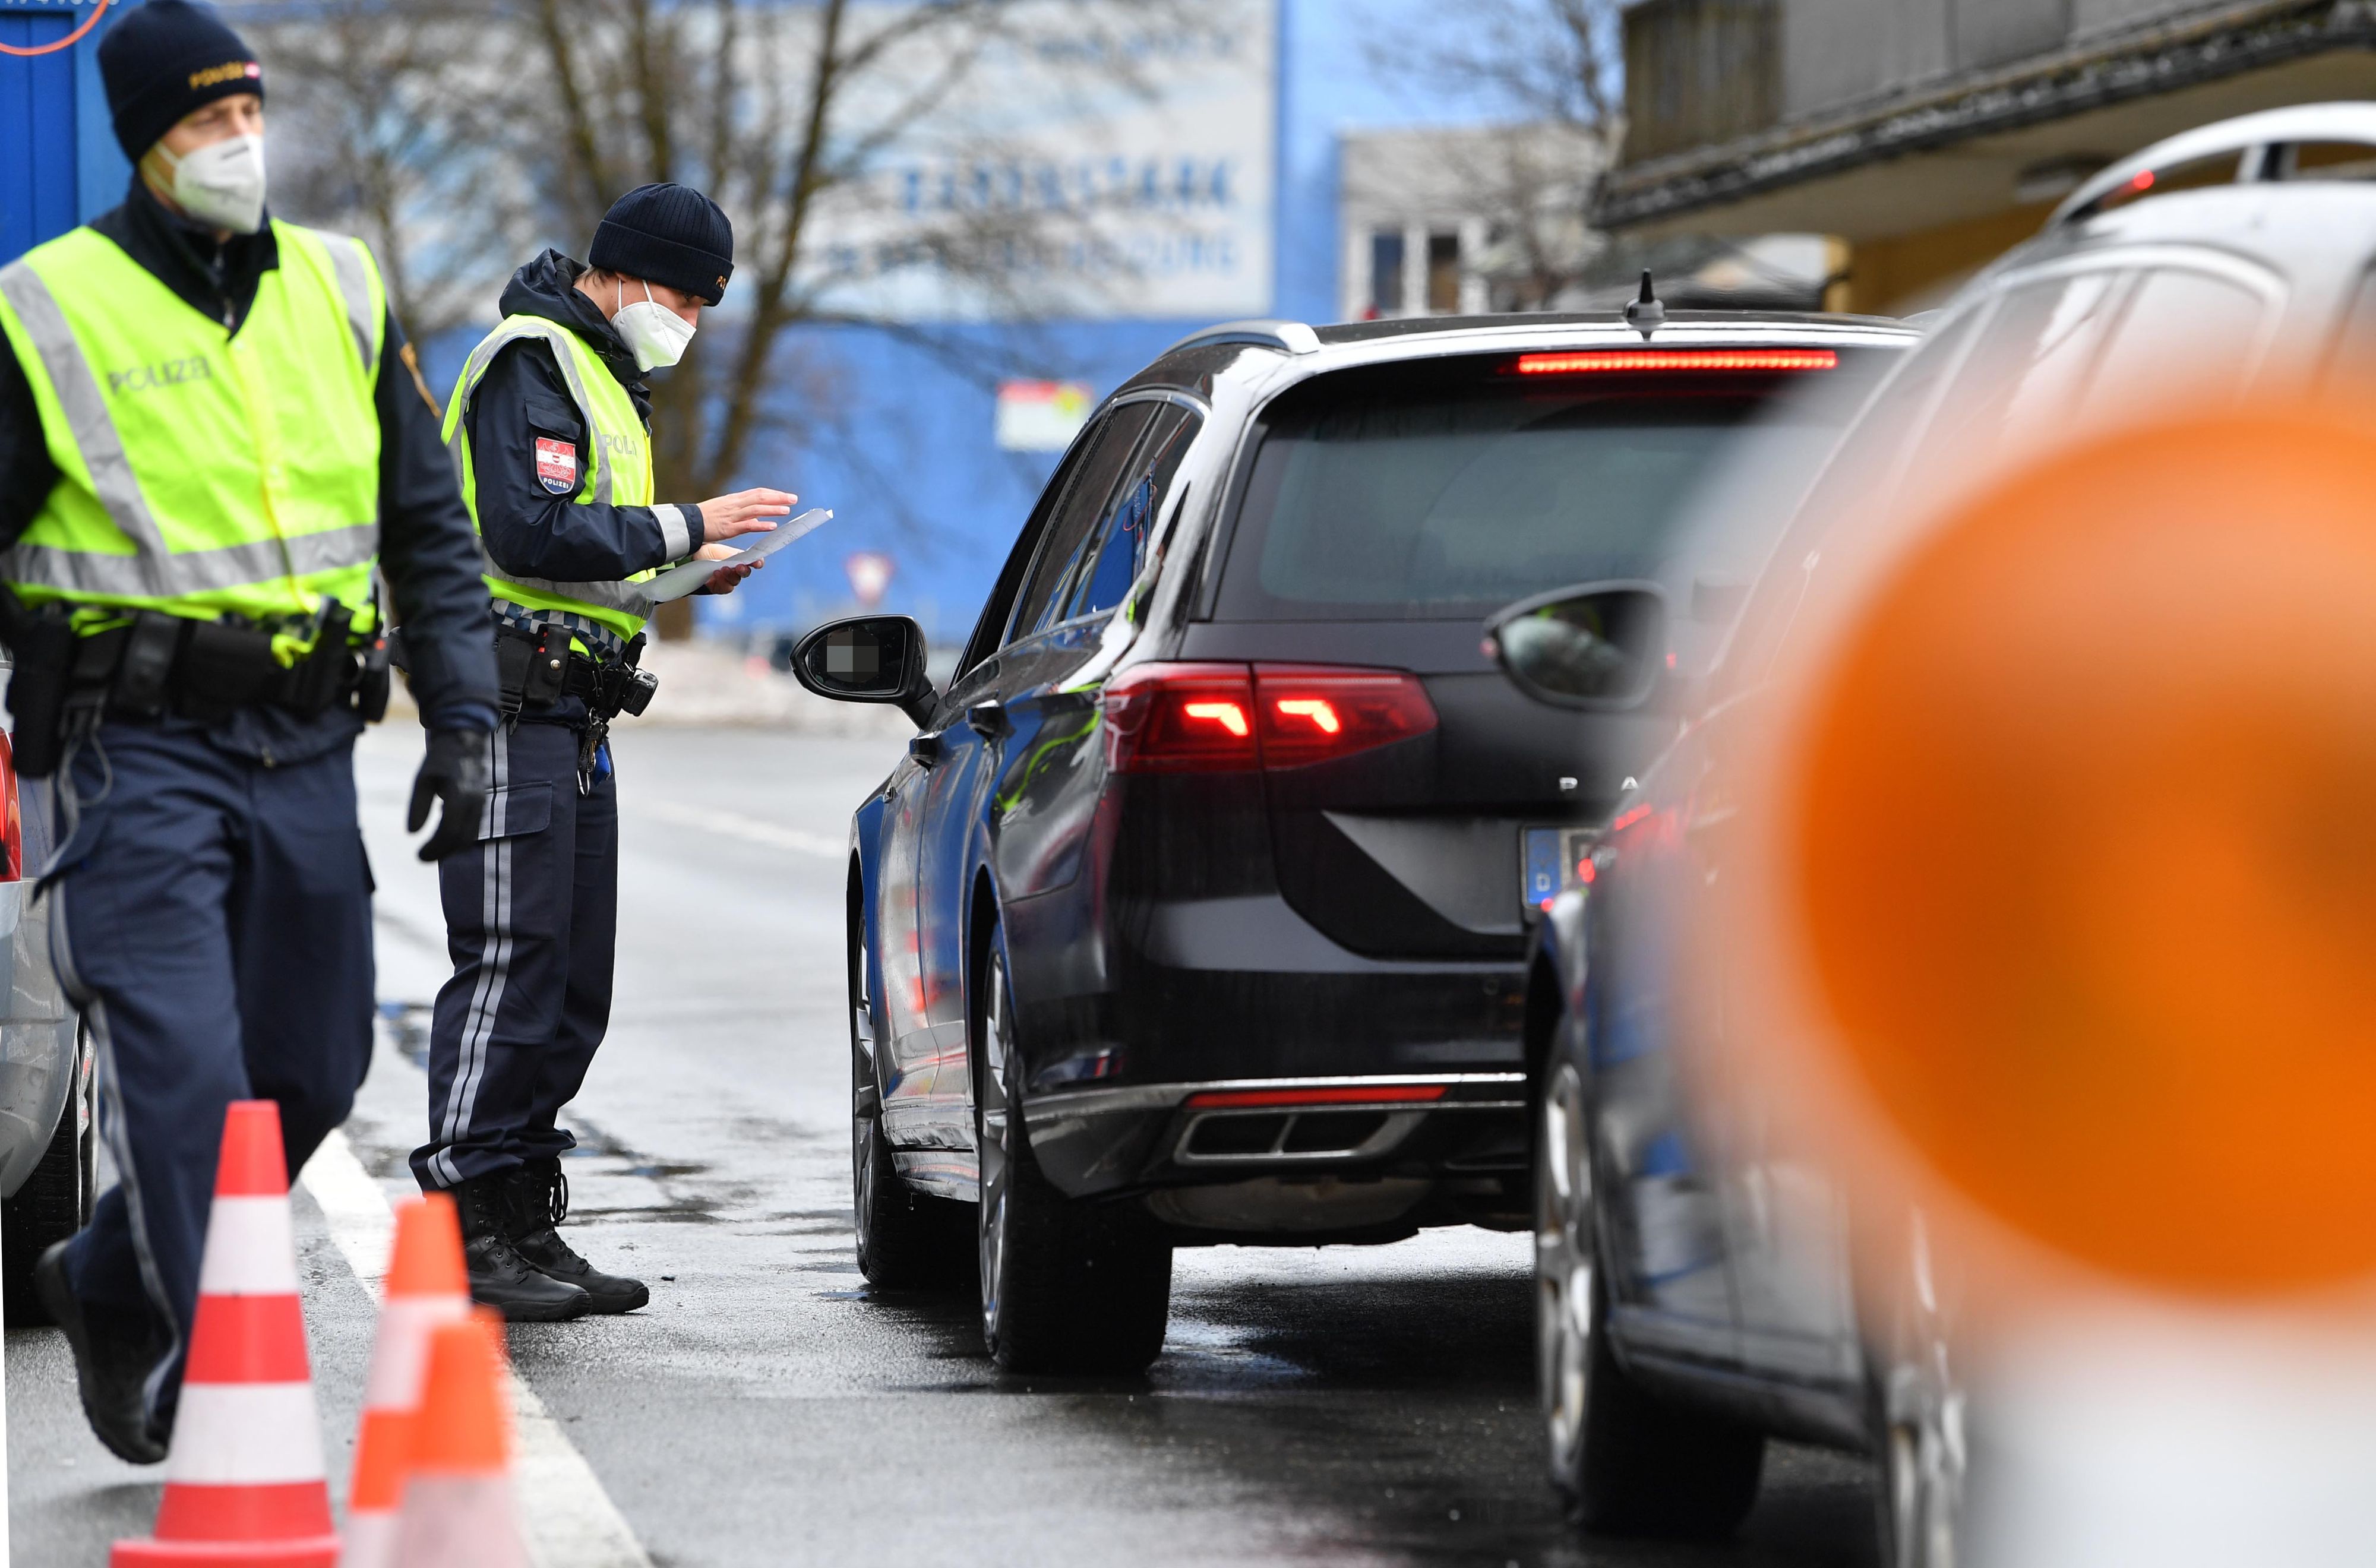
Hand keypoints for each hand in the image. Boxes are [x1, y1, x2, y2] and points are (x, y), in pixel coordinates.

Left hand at [409, 728, 490, 861]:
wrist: (463, 746)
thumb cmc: (439, 762)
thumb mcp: (422, 781)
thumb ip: (418, 807)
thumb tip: (412, 833)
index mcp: (459, 794)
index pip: (449, 830)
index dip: (435, 847)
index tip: (418, 856)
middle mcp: (475, 802)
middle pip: (461, 838)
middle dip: (442, 852)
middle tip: (422, 857)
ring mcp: (481, 805)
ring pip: (469, 837)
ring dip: (451, 848)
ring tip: (431, 851)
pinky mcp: (481, 807)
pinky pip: (472, 830)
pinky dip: (458, 840)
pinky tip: (442, 840)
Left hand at [694, 541, 761, 595]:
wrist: (691, 561)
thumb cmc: (706, 553)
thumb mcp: (720, 550)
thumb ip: (733, 554)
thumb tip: (743, 557)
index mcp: (740, 558)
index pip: (753, 562)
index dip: (757, 562)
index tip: (757, 562)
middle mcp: (736, 570)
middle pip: (746, 573)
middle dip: (744, 569)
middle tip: (740, 566)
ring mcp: (729, 580)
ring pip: (736, 580)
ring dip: (730, 575)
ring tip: (723, 568)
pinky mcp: (720, 588)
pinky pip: (726, 587)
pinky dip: (722, 581)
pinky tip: (716, 573)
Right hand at [697, 488, 793, 542]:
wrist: (687, 523)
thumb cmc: (704, 518)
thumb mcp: (723, 509)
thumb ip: (739, 510)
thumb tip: (755, 514)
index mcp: (733, 499)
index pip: (757, 492)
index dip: (772, 493)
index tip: (785, 495)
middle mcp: (734, 504)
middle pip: (760, 497)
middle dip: (778, 497)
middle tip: (793, 499)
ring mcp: (732, 516)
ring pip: (756, 509)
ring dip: (773, 509)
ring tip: (788, 510)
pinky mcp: (728, 528)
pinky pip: (747, 525)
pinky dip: (761, 524)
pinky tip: (773, 526)